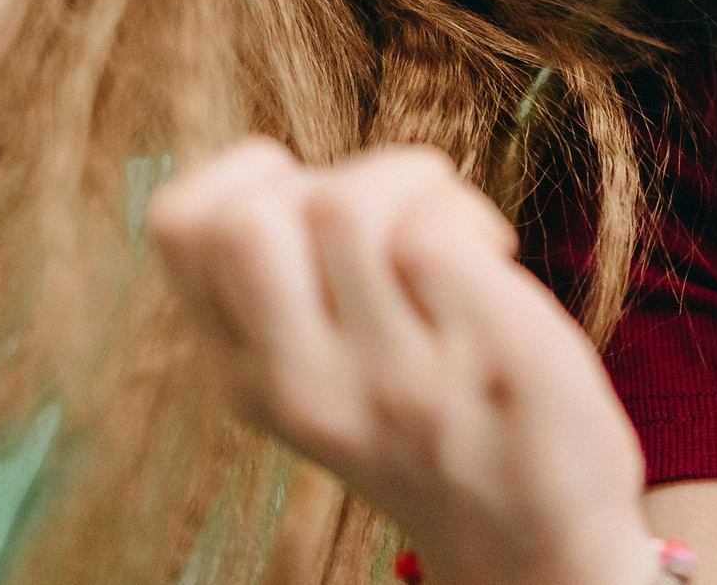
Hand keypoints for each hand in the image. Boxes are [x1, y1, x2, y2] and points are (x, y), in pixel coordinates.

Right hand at [150, 138, 659, 584]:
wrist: (536, 545)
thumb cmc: (431, 423)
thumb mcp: (321, 374)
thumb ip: (283, 292)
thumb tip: (269, 171)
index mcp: (251, 375)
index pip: (180, 226)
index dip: (245, 173)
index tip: (316, 199)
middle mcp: (304, 384)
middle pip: (243, 222)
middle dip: (325, 177)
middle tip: (389, 223)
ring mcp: (392, 378)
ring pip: (347, 206)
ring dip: (417, 184)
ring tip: (453, 235)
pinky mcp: (482, 358)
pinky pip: (438, 235)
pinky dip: (472, 217)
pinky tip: (496, 264)